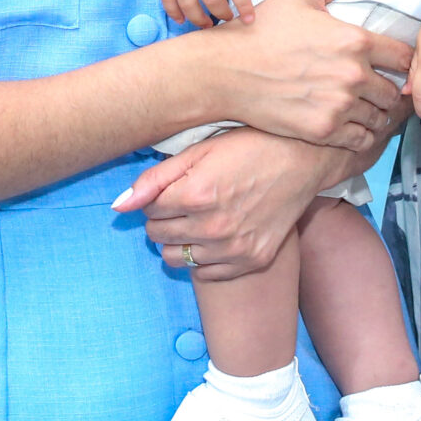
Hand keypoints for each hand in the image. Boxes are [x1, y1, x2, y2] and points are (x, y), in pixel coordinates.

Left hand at [113, 125, 390, 278]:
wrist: (301, 159)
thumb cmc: (248, 148)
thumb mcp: (198, 152)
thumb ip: (154, 180)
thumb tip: (118, 208)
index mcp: (194, 196)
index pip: (147, 213)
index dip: (156, 200)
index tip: (174, 190)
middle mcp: (213, 227)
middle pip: (158, 238)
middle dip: (164, 220)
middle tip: (185, 203)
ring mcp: (233, 248)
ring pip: (177, 260)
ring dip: (180, 241)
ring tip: (198, 219)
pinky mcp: (252, 260)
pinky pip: (206, 273)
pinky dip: (204, 258)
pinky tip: (216, 235)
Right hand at [191, 0, 412, 147]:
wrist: (225, 71)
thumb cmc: (261, 30)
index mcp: (353, 40)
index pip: (404, 58)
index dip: (403, 62)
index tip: (393, 65)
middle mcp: (352, 75)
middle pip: (395, 92)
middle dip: (388, 89)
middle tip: (376, 88)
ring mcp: (338, 106)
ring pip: (380, 118)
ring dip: (375, 113)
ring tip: (363, 107)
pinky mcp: (323, 131)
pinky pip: (362, 139)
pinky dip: (361, 134)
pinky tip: (350, 123)